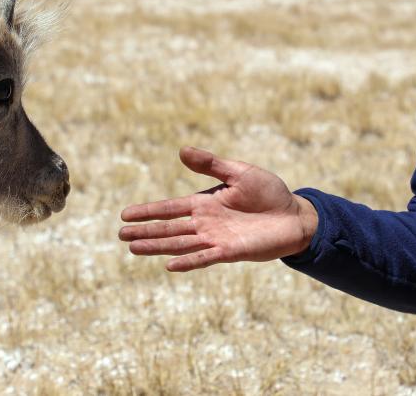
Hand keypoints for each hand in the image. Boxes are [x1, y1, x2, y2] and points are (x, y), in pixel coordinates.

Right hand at [118, 146, 317, 271]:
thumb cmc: (269, 192)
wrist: (295, 216)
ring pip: (180, 244)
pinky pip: (204, 258)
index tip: (124, 214)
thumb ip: (211, 164)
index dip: (148, 211)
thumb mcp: (238, 172)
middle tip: (121, 234)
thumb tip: (182, 150)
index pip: (169, 208)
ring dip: (157, 246)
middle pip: (169, 228)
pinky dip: (188, 261)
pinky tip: (169, 265)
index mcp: (204, 203)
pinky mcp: (231, 252)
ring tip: (133, 248)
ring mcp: (216, 239)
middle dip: (145, 231)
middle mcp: (205, 223)